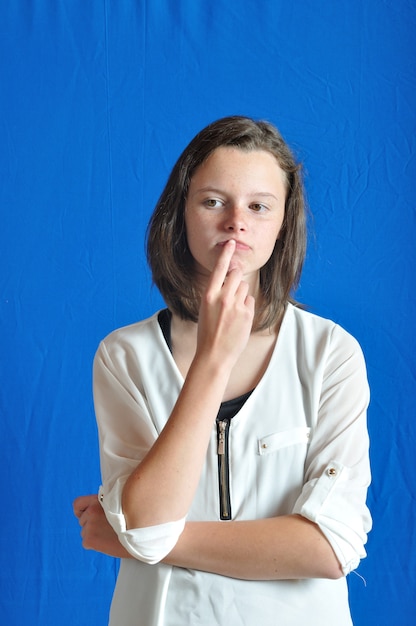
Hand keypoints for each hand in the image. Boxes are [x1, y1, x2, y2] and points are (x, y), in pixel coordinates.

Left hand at [73, 494, 130, 558]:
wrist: (140, 537)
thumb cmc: (134, 520)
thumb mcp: (120, 503)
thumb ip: (106, 504)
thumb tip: (96, 509)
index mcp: (99, 499)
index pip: (77, 503)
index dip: (81, 510)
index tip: (88, 514)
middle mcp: (92, 510)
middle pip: (82, 520)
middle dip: (91, 524)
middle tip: (107, 527)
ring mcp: (90, 525)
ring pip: (85, 531)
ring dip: (94, 534)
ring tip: (110, 535)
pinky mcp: (89, 539)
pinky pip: (86, 542)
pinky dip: (95, 544)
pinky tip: (107, 542)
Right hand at [197, 239, 254, 367]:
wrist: (214, 354)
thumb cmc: (208, 332)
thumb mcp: (206, 309)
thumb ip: (217, 293)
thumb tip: (231, 280)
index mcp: (208, 295)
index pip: (219, 269)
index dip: (226, 254)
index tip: (232, 242)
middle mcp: (223, 297)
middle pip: (237, 274)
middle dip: (237, 278)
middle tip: (233, 290)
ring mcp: (236, 306)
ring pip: (245, 288)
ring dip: (241, 295)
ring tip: (232, 311)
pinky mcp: (247, 314)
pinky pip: (250, 301)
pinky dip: (246, 307)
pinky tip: (238, 319)